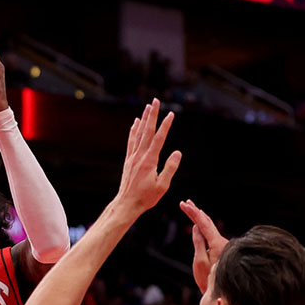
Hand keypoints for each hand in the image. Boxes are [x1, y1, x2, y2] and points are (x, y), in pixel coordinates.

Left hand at [113, 99, 180, 216]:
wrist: (126, 204)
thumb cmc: (146, 197)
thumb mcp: (162, 186)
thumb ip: (170, 168)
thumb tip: (177, 153)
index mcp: (149, 161)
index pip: (159, 138)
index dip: (165, 125)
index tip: (171, 114)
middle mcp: (140, 155)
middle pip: (147, 131)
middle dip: (152, 115)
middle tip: (155, 101)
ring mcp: (133, 157)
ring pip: (138, 133)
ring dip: (144, 119)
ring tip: (147, 107)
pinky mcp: (129, 160)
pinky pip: (131, 141)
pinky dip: (134, 130)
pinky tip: (135, 123)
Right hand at [179, 199, 227, 293]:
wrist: (223, 293)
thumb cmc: (209, 280)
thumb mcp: (200, 261)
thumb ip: (198, 242)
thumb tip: (195, 227)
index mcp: (217, 243)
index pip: (203, 223)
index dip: (192, 212)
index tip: (183, 204)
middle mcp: (223, 242)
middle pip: (208, 223)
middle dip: (196, 212)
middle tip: (185, 202)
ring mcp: (224, 246)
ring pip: (211, 228)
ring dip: (200, 218)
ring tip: (192, 208)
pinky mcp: (222, 250)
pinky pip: (212, 234)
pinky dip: (204, 226)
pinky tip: (200, 223)